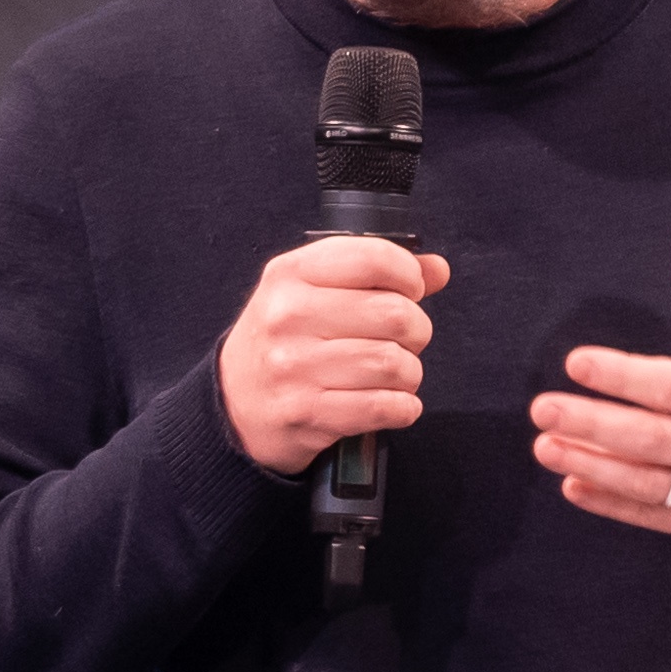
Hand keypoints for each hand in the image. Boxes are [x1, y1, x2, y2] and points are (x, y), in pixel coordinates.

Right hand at [218, 235, 447, 476]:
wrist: (234, 406)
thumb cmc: (284, 341)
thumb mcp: (311, 291)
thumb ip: (375, 274)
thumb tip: (437, 269)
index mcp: (290, 274)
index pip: (374, 258)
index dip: (409, 276)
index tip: (409, 291)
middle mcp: (288, 316)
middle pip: (395, 313)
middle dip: (416, 330)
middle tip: (403, 340)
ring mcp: (294, 367)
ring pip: (393, 363)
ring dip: (408, 372)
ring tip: (393, 373)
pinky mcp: (306, 413)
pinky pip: (384, 407)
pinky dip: (403, 407)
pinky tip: (393, 403)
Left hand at [534, 234, 670, 547]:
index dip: (623, 376)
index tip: (577, 362)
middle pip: (651, 437)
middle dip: (592, 424)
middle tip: (543, 409)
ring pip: (649, 482)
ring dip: (592, 466)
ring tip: (545, 448)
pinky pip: (657, 518)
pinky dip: (614, 504)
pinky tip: (575, 486)